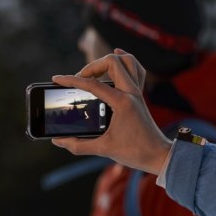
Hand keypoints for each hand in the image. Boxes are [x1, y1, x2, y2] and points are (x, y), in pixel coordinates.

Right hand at [51, 49, 172, 174]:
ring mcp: (137, 92)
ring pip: (128, 61)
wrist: (158, 156)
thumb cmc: (135, 152)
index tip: (57, 79)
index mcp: (122, 103)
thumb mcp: (103, 149)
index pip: (92, 84)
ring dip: (110, 60)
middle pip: (112, 62)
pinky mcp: (140, 95)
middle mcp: (131, 93)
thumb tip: (59, 141)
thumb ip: (78, 145)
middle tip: (79, 79)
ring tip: (95, 67)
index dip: (71, 80)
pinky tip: (116, 61)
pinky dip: (125, 62)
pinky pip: (136, 69)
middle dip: (91, 66)